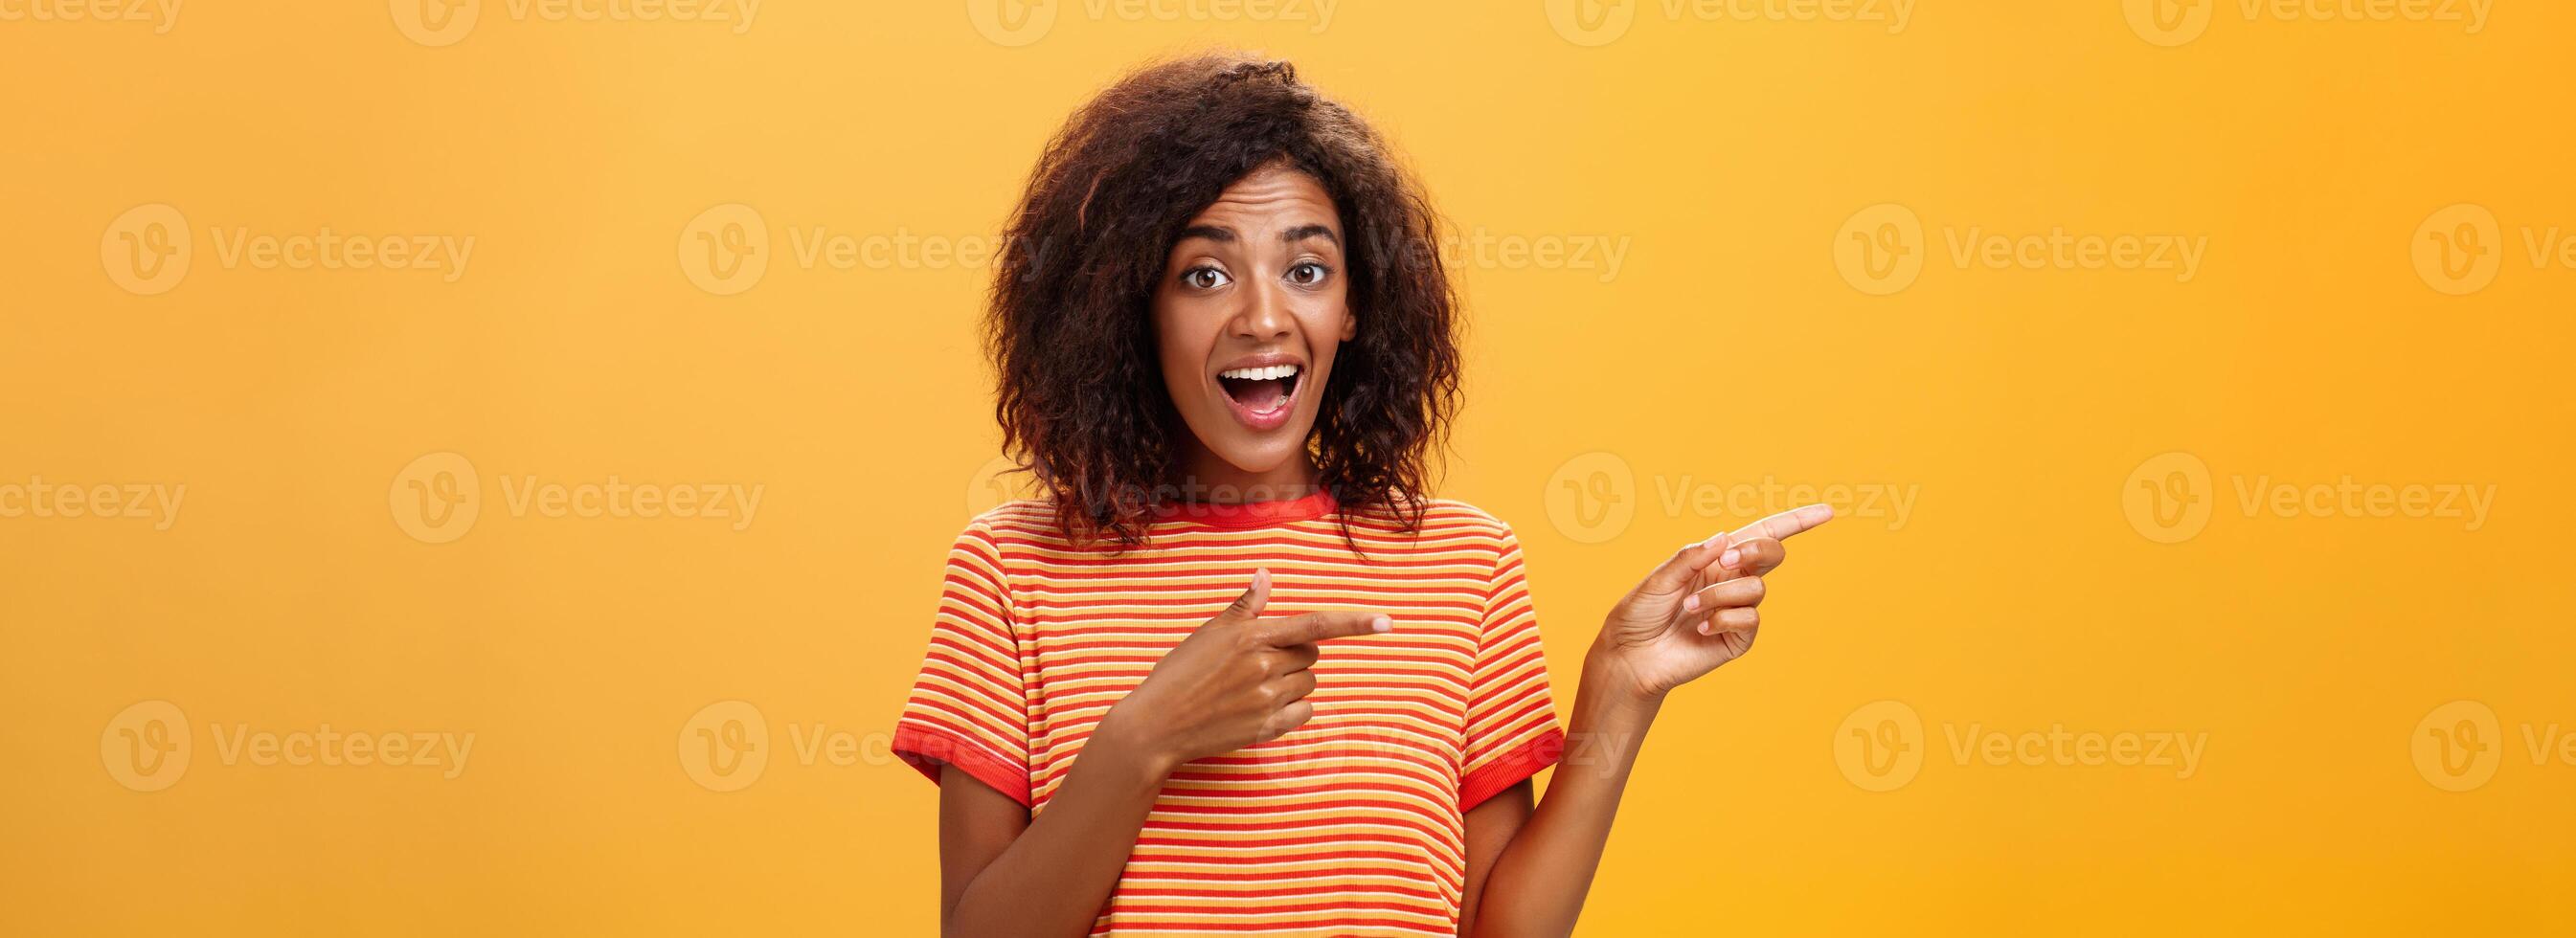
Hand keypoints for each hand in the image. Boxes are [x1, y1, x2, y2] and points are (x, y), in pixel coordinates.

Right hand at [1100, 569, 1390, 774]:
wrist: (1155, 725)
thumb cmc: (1178, 674)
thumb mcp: (1208, 633)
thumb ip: (1244, 607)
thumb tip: (1266, 576)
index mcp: (1252, 637)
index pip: (1315, 624)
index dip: (1355, 622)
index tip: (1387, 622)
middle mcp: (1264, 667)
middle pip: (1311, 654)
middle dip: (1294, 654)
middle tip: (1258, 661)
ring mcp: (1267, 701)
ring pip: (1309, 683)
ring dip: (1292, 681)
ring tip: (1253, 685)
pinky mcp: (1266, 729)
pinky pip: (1304, 712)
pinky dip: (1293, 707)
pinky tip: (1263, 707)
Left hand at [1593, 505, 1833, 699]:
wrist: (1631, 655)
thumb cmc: (1639, 613)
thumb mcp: (1660, 577)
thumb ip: (1691, 556)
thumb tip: (1726, 539)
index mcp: (1716, 560)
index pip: (1762, 536)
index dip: (1796, 522)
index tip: (1827, 512)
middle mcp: (1731, 581)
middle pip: (1772, 554)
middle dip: (1758, 551)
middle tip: (1728, 561)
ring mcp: (1737, 611)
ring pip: (1755, 589)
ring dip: (1719, 595)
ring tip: (1690, 607)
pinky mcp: (1738, 639)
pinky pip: (1749, 619)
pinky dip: (1723, 618)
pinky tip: (1701, 629)